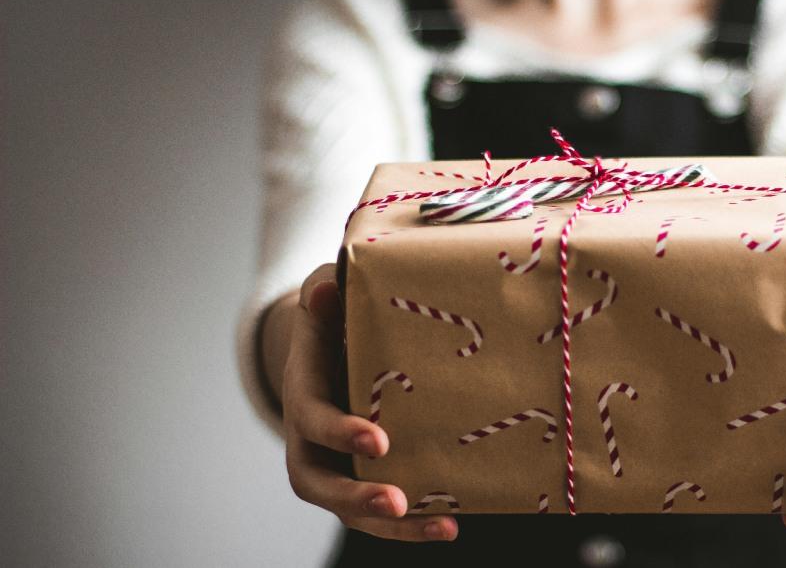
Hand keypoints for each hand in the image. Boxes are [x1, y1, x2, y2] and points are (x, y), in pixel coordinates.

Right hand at [282, 263, 458, 540]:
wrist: (331, 346)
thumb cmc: (334, 318)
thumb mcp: (326, 298)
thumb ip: (325, 293)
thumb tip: (326, 289)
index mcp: (304, 392)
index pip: (312, 419)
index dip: (340, 432)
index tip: (378, 440)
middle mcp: (310, 440)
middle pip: (318, 483)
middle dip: (356, 496)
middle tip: (396, 501)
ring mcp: (335, 464)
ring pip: (349, 509)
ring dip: (392, 526)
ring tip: (441, 527)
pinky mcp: (362, 478)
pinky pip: (380, 512)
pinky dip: (412, 525)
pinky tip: (451, 524)